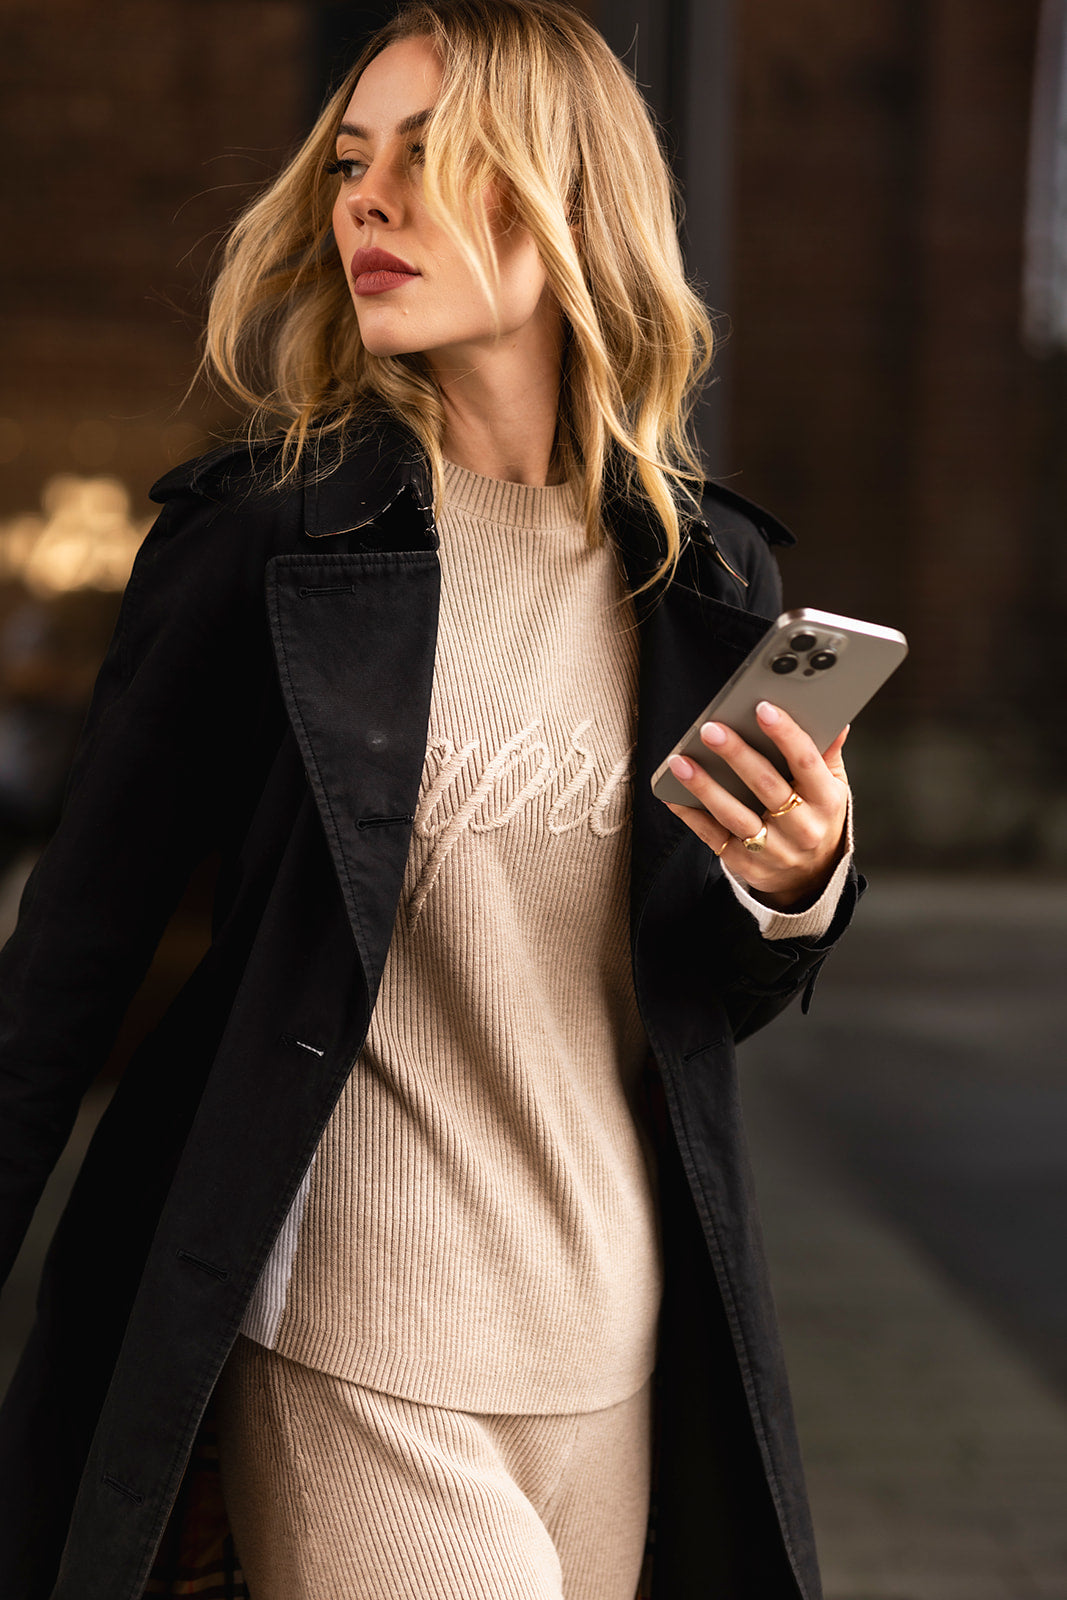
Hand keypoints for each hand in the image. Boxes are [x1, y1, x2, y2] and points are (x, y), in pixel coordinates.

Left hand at [663, 701, 849, 910]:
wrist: (811, 878)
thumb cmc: (819, 819)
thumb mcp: (834, 788)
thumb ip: (827, 755)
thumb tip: (836, 722)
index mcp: (826, 801)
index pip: (806, 762)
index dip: (785, 734)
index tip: (763, 709)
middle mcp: (802, 827)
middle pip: (766, 785)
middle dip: (736, 754)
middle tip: (711, 730)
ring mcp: (773, 849)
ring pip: (735, 815)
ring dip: (705, 786)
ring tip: (681, 762)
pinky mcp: (746, 863)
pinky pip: (713, 837)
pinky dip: (691, 816)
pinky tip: (672, 796)